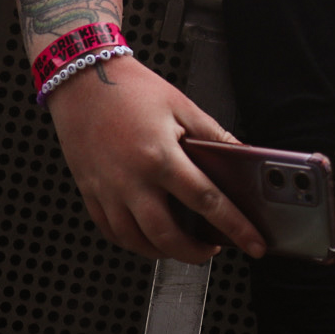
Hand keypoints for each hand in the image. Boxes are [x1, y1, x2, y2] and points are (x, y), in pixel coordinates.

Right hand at [46, 55, 265, 262]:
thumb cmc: (130, 89)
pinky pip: (111, 231)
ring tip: (182, 245)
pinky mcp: (90, 193)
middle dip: (194, 253)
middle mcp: (132, 180)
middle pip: (167, 236)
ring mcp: (107, 191)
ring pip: (136, 241)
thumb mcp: (181, 106)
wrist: (82, 80)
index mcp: (161, 157)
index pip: (207, 201)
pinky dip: (132, 242)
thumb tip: (241, 154)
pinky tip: (147, 237)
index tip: (253, 244)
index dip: (235, 227)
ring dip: (163, 252)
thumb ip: (213, 135)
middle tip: (211, 250)